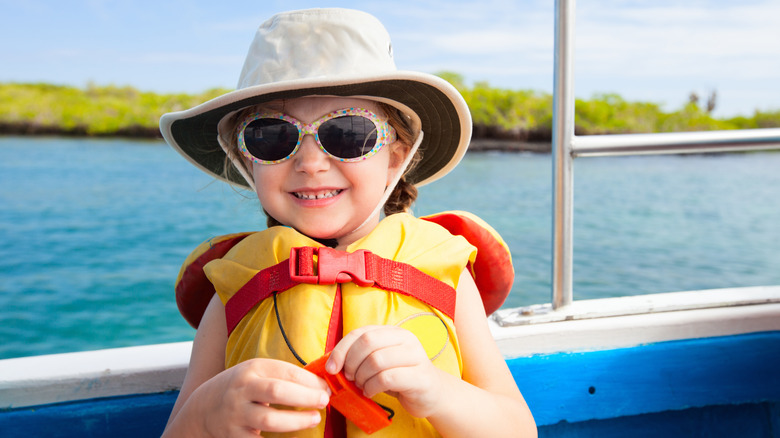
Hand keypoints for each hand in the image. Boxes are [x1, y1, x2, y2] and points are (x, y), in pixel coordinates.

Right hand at [190, 358, 329, 436]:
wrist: (202, 408)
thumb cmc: (241, 388)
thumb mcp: (257, 373)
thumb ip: (284, 376)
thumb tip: (320, 385)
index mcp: (252, 369)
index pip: (285, 371)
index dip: (309, 380)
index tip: (325, 388)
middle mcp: (242, 389)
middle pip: (277, 391)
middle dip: (305, 397)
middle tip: (324, 401)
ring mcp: (237, 414)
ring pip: (268, 419)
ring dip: (296, 420)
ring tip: (314, 419)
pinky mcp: (235, 436)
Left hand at [325, 325, 445, 417]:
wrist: (432, 394)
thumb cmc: (400, 377)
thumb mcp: (380, 361)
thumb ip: (361, 356)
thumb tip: (332, 363)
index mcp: (393, 332)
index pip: (361, 332)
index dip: (342, 349)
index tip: (331, 368)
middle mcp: (406, 339)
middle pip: (367, 342)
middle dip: (351, 363)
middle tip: (349, 378)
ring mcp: (416, 356)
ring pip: (376, 360)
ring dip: (361, 377)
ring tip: (361, 386)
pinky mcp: (420, 377)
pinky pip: (387, 378)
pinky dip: (372, 387)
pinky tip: (371, 392)